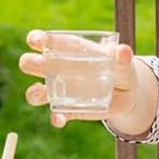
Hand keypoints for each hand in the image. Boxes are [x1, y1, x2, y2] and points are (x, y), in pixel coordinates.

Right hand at [19, 31, 135, 127]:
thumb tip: (123, 51)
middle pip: (31, 63)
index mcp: (68, 51)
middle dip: (31, 63)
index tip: (34, 40)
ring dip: (34, 93)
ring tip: (41, 93)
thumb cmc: (121, 69)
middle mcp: (57, 69)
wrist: (128, 94)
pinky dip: (55, 118)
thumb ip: (122, 57)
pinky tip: (60, 119)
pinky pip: (54, 115)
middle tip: (43, 65)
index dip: (36, 39)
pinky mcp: (67, 110)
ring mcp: (60, 91)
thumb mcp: (123, 62)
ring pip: (35, 92)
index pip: (45, 41)